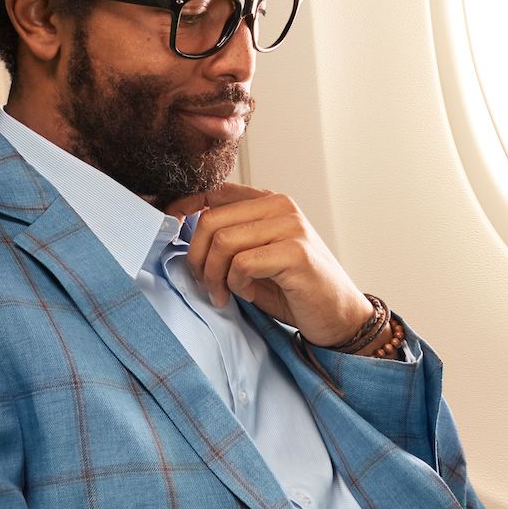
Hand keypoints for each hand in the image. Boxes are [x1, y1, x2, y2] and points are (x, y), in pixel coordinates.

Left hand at [168, 183, 372, 347]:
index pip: (214, 192)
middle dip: (197, 258)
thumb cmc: (293, 289)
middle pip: (210, 220)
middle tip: (205, 284)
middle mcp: (280, 206)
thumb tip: (179, 233)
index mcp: (268, 202)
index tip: (168, 230)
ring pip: (223, 242)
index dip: (183, 208)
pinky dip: (237, 285)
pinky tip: (248, 294)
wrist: (338, 316)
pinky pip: (242, 264)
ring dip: (214, 276)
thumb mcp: (253, 258)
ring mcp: (290, 226)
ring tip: (225, 294)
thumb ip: (226, 241)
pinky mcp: (296, 252)